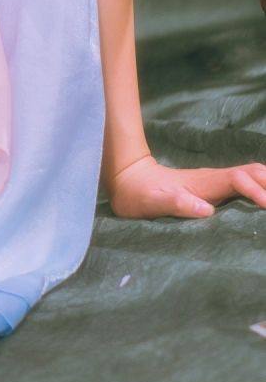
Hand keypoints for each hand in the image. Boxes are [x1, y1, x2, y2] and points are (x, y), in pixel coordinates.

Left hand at [107, 154, 265, 219]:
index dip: (255, 190)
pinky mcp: (215, 189)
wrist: (128, 180)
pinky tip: (264, 199)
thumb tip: (207, 210)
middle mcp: (214, 179)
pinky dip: (261, 187)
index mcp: (204, 183)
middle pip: (252, 172)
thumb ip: (177, 203)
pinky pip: (245, 184)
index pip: (238, 179)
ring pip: (251, 175)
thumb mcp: (153, 202)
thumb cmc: (139, 194)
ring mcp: (216, 183)